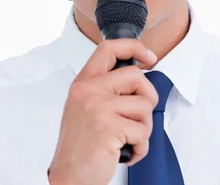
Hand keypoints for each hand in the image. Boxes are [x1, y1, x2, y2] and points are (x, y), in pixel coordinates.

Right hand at [48, 38, 158, 184]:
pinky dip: (140, 148)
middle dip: (147, 98)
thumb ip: (105, 88)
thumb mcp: (84, 106)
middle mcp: (88, 91)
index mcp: (83, 83)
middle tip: (138, 116)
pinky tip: (125, 152)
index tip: (149, 57)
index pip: (109, 48)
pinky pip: (143, 132)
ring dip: (143, 129)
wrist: (70, 175)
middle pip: (136, 76)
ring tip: (125, 139)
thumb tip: (137, 77)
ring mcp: (97, 108)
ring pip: (144, 107)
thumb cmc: (80, 145)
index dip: (134, 48)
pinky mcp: (108, 128)